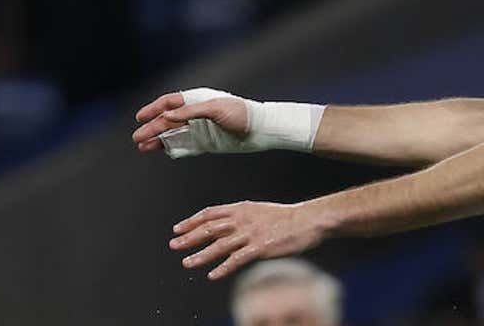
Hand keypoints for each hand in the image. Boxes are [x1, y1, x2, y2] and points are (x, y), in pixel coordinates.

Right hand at [131, 91, 247, 152]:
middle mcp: (196, 114)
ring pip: (173, 134)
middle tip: (137, 137)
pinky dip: (172, 148)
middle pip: (168, 121)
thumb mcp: (215, 109)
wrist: (260, 130)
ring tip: (142, 146)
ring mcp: (200, 129)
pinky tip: (160, 151)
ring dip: (158, 139)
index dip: (154, 109)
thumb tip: (167, 116)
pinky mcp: (205, 143)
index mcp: (197, 100)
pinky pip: (184, 146)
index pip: (170, 103)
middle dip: (152, 128)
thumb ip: (190, 112)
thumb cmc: (241, 114)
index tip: (140, 118)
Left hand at [169, 200, 327, 279]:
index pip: (210, 213)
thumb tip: (225, 227)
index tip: (178, 228)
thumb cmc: (287, 218)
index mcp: (242, 208)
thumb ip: (242, 218)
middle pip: (210, 228)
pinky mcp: (261, 247)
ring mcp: (251, 233)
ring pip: (219, 245)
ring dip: (201, 255)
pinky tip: (213, 275)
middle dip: (190, 237)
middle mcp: (243, 219)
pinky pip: (237, 259)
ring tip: (187, 263)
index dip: (192, 221)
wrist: (309, 220)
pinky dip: (223, 268)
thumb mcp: (260, 211)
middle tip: (174, 245)